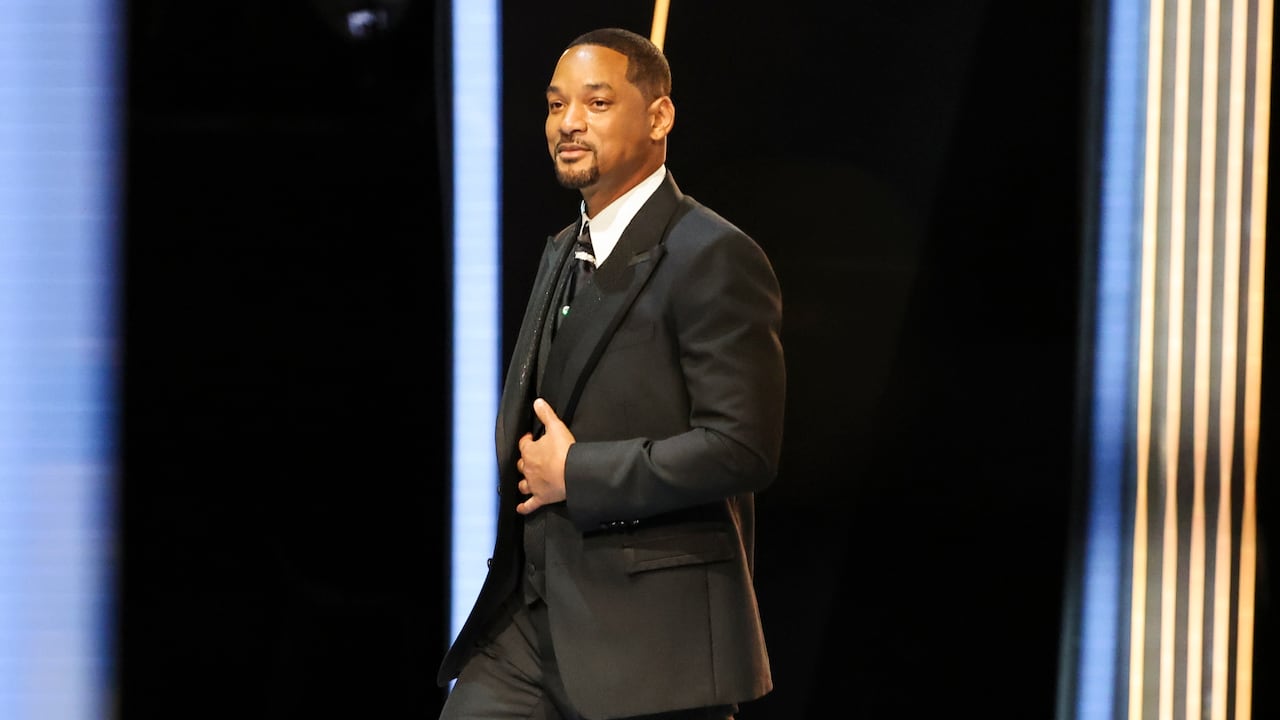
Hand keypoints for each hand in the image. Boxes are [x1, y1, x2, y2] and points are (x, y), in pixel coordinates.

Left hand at [515, 398, 574, 513]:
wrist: (572, 473)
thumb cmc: (564, 451)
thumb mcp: (556, 427)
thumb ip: (546, 414)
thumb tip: (538, 402)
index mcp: (529, 451)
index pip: (523, 444)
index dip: (527, 440)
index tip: (531, 437)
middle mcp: (528, 469)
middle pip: (522, 465)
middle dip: (525, 461)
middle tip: (531, 458)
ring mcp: (534, 484)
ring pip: (523, 484)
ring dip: (523, 482)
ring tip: (525, 481)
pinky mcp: (541, 497)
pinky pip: (529, 504)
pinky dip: (524, 507)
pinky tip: (521, 508)